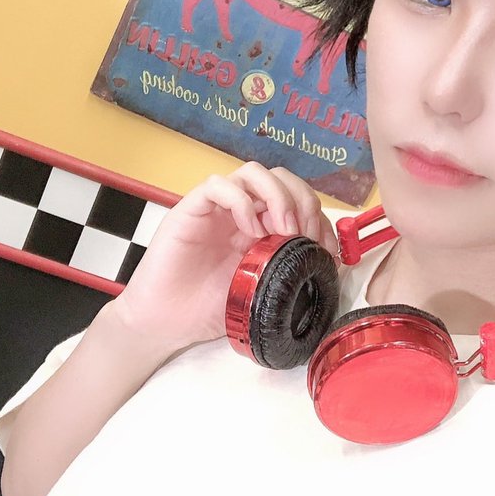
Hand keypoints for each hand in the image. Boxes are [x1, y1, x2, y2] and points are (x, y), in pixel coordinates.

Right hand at [110, 163, 340, 352]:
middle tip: (306, 235)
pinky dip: (241, 202)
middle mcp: (242, 213)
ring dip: (278, 196)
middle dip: (304, 201)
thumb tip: (329, 267)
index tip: (327, 250)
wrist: (166, 323)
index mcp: (263, 229)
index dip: (320, 219)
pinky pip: (219, 185)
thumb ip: (291, 273)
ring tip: (284, 229)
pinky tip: (250, 232)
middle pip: (282, 178)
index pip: (299, 201)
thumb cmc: (210, 309)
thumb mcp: (264, 292)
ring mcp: (218, 209)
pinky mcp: (191, 209)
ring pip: (253, 173)